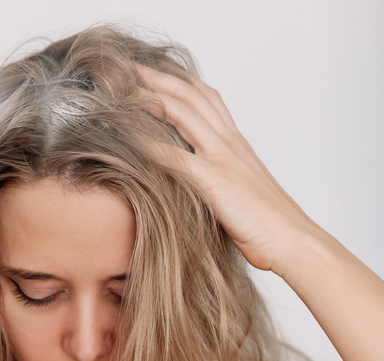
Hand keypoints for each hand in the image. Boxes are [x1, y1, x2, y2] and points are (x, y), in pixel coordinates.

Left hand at [136, 64, 318, 274]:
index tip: (152, 71)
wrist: (292, 240)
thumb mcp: (238, 188)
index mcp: (235, 142)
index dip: (178, 79)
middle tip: (127, 67)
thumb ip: (217, 174)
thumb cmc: (265, 222)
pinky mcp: (215, 181)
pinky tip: (127, 137)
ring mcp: (223, 158)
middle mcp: (229, 142)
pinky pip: (175, 155)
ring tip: (121, 90)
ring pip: (182, 113)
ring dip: (149, 98)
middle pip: (190, 95)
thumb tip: (190, 176)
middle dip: (156, 77)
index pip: (206, 97)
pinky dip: (149, 144)